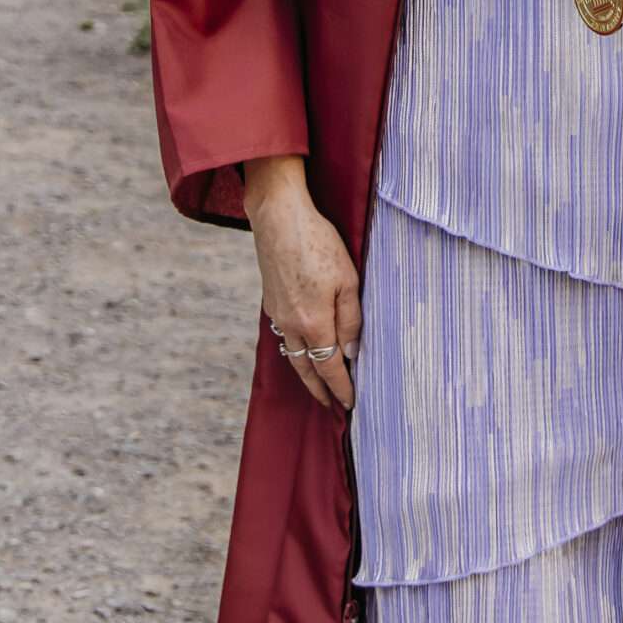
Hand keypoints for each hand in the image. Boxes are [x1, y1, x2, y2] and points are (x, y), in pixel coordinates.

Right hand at [245, 158, 359, 413]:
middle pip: (305, 369)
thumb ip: (351, 320)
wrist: (278, 217)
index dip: (340, 388)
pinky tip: (302, 347)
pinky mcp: (270, 300)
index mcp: (313, 323)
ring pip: (292, 354)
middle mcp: (290, 325)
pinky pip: (283, 335)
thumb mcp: (348, 280)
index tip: (349, 404)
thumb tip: (351, 352)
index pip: (328, 368)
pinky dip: (294, 350)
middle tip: (331, 405)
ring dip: (305, 372)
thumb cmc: (318, 243)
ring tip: (318, 384)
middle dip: (319, 390)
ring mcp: (277, 313)